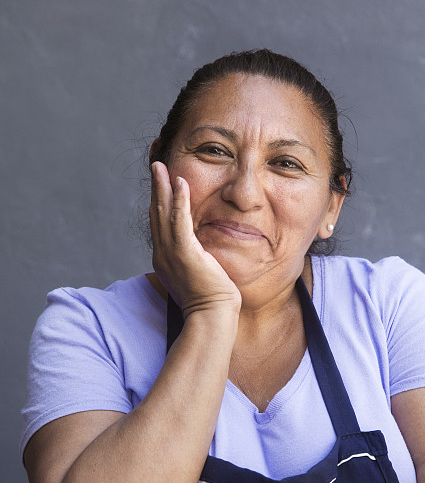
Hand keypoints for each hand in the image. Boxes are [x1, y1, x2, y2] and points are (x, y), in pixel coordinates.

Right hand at [150, 162, 240, 316]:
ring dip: (162, 187)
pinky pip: (179, 221)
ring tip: (161, 166)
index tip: (160, 182)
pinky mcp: (185, 254)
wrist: (211, 317)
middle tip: (155, 165)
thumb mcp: (197, 275)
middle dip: (155, 188)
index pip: (160, 223)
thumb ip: (194, 260)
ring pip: (163, 213)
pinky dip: (179, 201)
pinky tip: (180, 183)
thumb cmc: (210, 301)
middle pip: (156, 213)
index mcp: (165, 258)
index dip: (159, 201)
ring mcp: (171, 253)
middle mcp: (162, 253)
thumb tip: (200, 253)